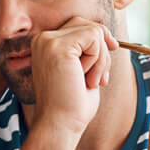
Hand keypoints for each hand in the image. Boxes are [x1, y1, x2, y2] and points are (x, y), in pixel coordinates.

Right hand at [29, 18, 116, 136]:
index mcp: (44, 44)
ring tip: (90, 81)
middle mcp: (42, 39)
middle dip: (102, 50)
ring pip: (94, 31)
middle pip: (88, 25)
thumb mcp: (82, 70)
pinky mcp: (57, 46)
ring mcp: (48, 41)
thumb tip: (106, 35)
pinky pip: (94, 37)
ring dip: (101, 59)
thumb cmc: (72, 104)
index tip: (105, 66)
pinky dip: (98, 59)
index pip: (79, 27)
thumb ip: (87, 50)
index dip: (98, 42)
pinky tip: (87, 78)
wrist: (60, 124)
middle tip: (99, 78)